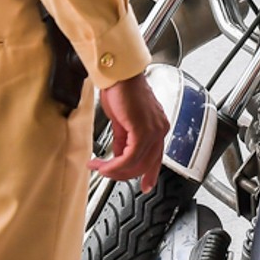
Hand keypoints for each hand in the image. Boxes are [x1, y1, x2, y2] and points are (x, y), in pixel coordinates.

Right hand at [91, 73, 169, 190]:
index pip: (156, 157)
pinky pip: (129, 157)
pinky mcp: (142, 130)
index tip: (145, 185)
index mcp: (158, 126)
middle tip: (106, 173)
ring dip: (115, 170)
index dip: (150, 174)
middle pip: (146, 164)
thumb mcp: (122, 120)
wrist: (118, 74)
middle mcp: (160, 129)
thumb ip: (123, 138)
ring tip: (99, 167)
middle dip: (123, 174)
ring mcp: (154, 130)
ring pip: (137, 163)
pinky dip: (114, 165)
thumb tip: (118, 154)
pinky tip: (103, 164)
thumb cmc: (121, 89)